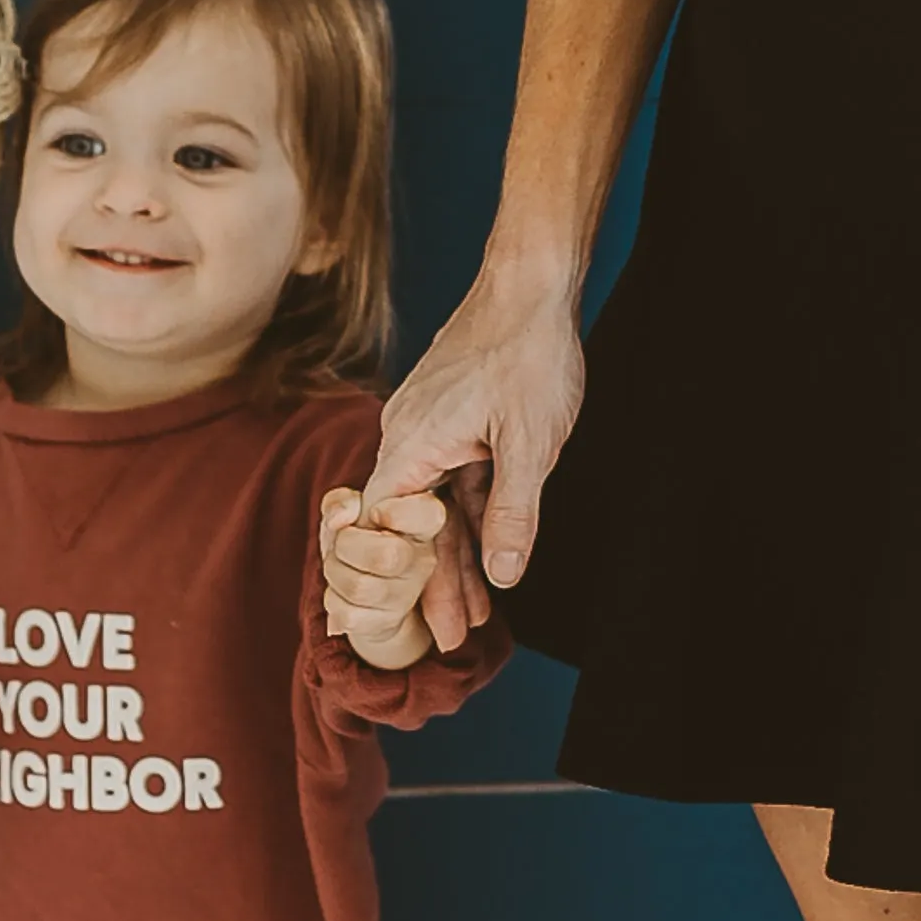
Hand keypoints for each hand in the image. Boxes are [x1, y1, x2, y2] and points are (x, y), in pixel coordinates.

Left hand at [319, 485, 451, 667]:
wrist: (364, 593)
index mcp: (422, 523)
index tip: (376, 514)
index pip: (429, 513)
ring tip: (340, 567)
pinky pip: (348, 615)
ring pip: (359, 587)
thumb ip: (342, 501)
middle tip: (344, 543)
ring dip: (334, 573)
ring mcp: (407, 595)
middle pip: (386, 556)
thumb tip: (342, 516)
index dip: (394, 512)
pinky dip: (333, 602)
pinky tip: (342, 594)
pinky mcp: (387, 624)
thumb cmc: (359, 539)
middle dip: (346, 545)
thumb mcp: (348, 512)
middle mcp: (423, 560)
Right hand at [366, 267, 588, 650]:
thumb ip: (513, 512)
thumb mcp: (530, 444)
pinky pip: (452, 480)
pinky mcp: (451, 418)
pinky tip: (487, 553)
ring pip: (436, 505)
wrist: (531, 281)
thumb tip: (505, 575)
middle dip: (433, 582)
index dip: (402, 582)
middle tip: (449, 638)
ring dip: (455, 554)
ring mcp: (429, 426)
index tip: (412, 627)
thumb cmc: (528, 353)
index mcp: (412, 446)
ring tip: (473, 611)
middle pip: (413, 525)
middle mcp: (408, 437)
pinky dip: (469, 517)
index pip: (388, 531)